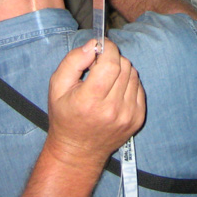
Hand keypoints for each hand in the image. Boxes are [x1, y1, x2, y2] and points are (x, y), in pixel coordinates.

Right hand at [44, 39, 144, 168]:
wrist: (78, 151)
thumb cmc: (65, 116)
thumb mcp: (57, 86)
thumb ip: (73, 61)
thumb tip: (93, 45)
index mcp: (91, 100)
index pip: (111, 63)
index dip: (108, 49)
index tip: (100, 47)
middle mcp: (113, 109)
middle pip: (124, 66)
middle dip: (112, 59)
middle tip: (99, 66)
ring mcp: (128, 115)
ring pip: (133, 74)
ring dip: (121, 70)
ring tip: (106, 80)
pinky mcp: (137, 119)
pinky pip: (139, 88)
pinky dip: (128, 83)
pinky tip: (115, 91)